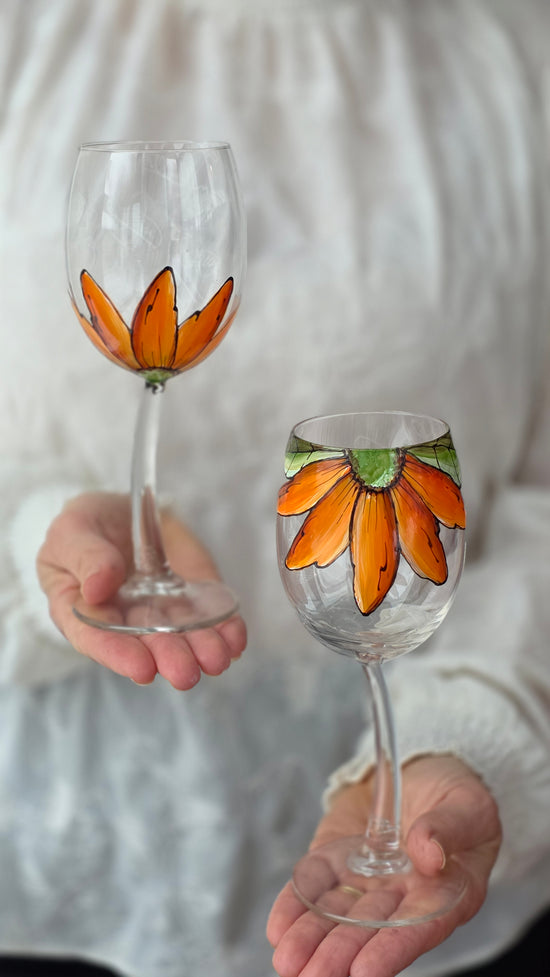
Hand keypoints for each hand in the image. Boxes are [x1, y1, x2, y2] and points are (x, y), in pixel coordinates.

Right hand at [37, 492, 245, 688]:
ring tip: (217, 659)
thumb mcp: (73, 532)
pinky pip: (212, 619)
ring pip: (184, 640)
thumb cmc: (86, 526)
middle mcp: (125, 623)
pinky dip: (226, 630)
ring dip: (201, 651)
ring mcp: (163, 615)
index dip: (119, 655)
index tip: (142, 667)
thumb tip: (96, 588)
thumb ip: (84, 558)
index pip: (97, 640)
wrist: (126, 509)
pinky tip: (235, 640)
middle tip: (185, 671)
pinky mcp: (194, 600)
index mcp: (84, 614)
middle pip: (146, 647)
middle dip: (168, 659)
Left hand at [267, 755, 501, 976]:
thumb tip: (429, 854)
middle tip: (312, 976)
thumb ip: (450, 828)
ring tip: (287, 963)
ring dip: (310, 940)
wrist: (420, 772)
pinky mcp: (336, 862)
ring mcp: (366, 883)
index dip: (392, 949)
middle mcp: (403, 898)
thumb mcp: (468, 805)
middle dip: (339, 954)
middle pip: (370, 931)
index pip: (420, 927)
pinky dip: (294, 907)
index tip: (365, 971)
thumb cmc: (457, 796)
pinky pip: (314, 887)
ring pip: (336, 917)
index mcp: (446, 894)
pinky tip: (278, 928)